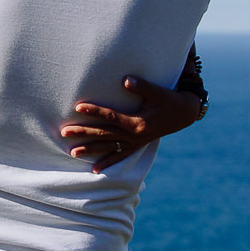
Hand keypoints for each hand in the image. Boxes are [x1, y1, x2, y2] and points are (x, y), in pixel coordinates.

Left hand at [61, 76, 203, 172]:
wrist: (185, 114)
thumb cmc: (170, 100)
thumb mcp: (158, 92)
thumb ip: (142, 86)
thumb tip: (126, 80)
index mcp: (137, 122)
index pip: (111, 116)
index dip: (94, 111)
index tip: (78, 106)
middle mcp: (134, 135)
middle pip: (104, 134)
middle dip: (84, 133)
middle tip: (64, 132)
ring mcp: (135, 142)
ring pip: (108, 147)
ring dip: (90, 149)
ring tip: (72, 153)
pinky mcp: (137, 145)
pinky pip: (120, 156)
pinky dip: (108, 162)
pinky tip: (94, 169)